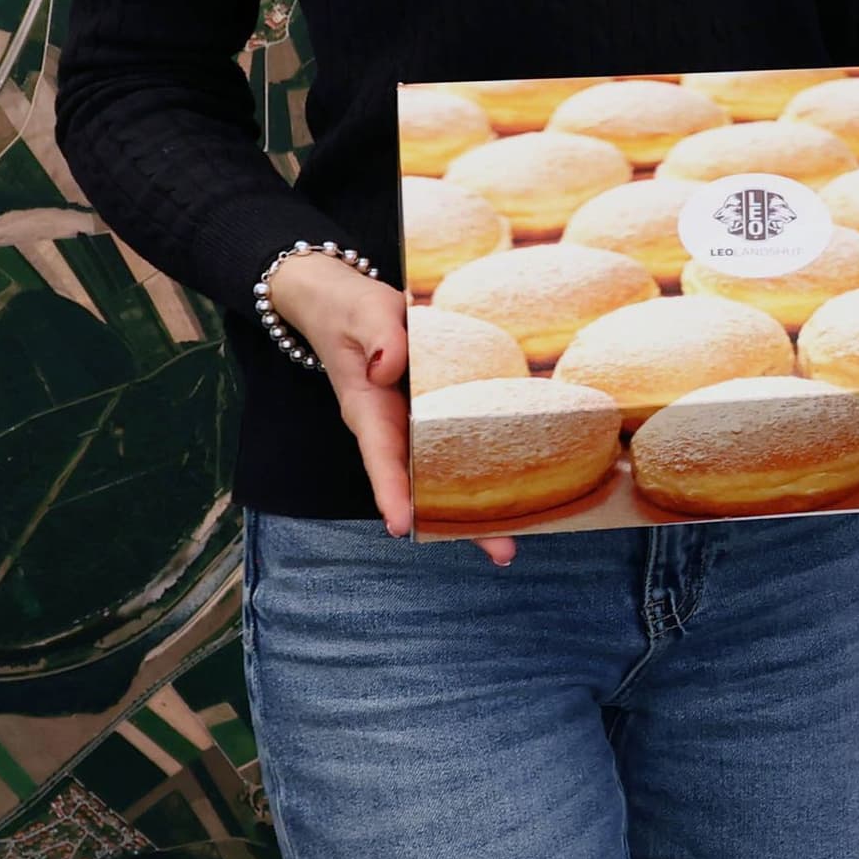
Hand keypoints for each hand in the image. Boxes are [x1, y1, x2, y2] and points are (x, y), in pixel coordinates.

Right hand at [268, 248, 512, 566]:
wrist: (342, 305)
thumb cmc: (352, 308)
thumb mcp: (363, 310)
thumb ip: (379, 336)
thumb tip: (391, 367)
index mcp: (368, 408)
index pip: (379, 455)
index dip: (392, 490)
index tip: (402, 524)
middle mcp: (391, 428)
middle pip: (419, 483)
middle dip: (452, 522)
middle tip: (501, 553)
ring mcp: (411, 427)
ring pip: (439, 476)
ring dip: (473, 510)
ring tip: (514, 545)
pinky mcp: (431, 417)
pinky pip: (455, 449)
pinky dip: (479, 472)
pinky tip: (515, 497)